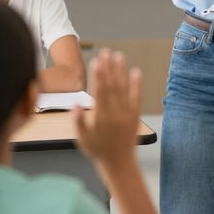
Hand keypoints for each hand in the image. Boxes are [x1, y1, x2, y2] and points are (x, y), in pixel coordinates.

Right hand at [73, 49, 141, 166]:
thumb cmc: (98, 150)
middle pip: (111, 86)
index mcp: (101, 117)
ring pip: (124, 88)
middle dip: (109, 67)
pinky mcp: (135, 115)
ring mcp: (127, 113)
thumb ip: (78, 121)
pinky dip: (137, 84)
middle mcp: (115, 113)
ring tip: (119, 55)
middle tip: (106, 51)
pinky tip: (136, 71)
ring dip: (121, 71)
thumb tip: (75, 103)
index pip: (99, 92)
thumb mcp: (82, 139)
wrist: (119, 163)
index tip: (96, 61)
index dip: (98, 76)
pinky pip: (137, 97)